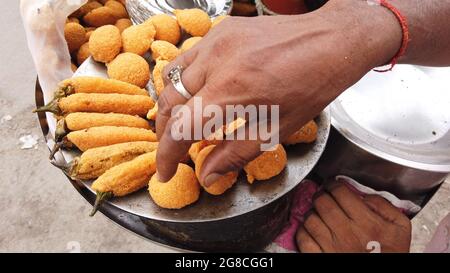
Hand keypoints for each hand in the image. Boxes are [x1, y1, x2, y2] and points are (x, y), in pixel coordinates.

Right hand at [156, 0, 400, 183]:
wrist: (331, 40)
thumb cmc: (311, 86)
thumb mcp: (276, 129)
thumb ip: (235, 154)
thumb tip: (208, 175)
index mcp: (230, 92)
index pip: (180, 129)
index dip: (167, 156)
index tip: (165, 171)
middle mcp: (216, 62)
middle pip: (168, 101)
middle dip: (164, 131)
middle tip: (172, 148)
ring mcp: (216, 41)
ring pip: (172, 76)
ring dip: (170, 103)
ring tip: (180, 120)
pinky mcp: (222, 29)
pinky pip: (190, 57)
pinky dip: (186, 78)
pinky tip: (199, 89)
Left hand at [296, 181, 411, 252]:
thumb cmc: (391, 252)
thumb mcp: (399, 226)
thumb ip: (383, 205)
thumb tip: (362, 195)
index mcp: (366, 222)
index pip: (340, 192)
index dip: (333, 184)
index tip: (332, 184)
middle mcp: (347, 233)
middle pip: (322, 202)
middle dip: (321, 195)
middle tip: (324, 196)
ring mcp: (331, 247)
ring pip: (310, 218)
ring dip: (312, 212)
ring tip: (319, 213)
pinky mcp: (321, 257)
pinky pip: (303, 238)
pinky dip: (304, 230)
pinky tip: (312, 229)